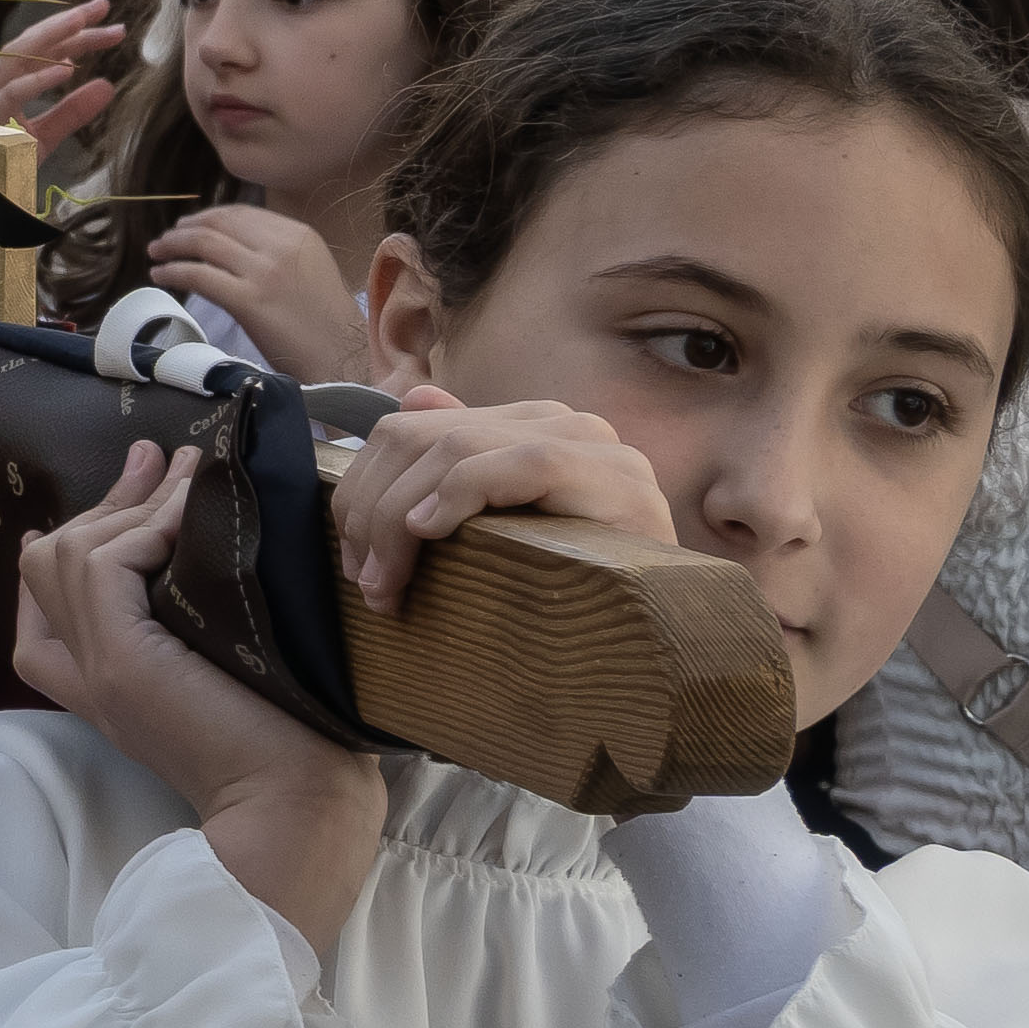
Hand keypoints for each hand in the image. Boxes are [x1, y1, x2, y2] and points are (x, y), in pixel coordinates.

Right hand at [0, 0, 128, 166]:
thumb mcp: (44, 136)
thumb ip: (72, 112)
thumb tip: (108, 86)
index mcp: (2, 84)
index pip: (39, 49)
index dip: (71, 31)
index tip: (104, 17)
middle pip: (31, 43)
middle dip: (66, 22)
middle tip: (102, 6)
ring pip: (17, 57)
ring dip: (51, 37)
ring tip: (83, 23)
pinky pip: (12, 94)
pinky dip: (39, 80)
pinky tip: (67, 69)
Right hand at [11, 442, 385, 951]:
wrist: (294, 802)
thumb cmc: (289, 742)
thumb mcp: (229, 670)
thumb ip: (201, 624)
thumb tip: (209, 543)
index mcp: (99, 685)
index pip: (40, 602)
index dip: (71, 540)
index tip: (132, 497)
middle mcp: (82, 674)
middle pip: (46, 564)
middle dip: (103, 502)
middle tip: (159, 460)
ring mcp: (95, 666)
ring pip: (66, 552)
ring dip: (131, 501)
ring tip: (187, 469)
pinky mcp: (122, 659)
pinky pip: (105, 562)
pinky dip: (146, 522)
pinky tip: (192, 509)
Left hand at [151, 205, 370, 382]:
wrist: (344, 357)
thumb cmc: (326, 322)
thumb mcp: (309, 270)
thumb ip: (276, 252)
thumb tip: (229, 244)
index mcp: (298, 234)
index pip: (242, 214)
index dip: (208, 216)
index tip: (189, 225)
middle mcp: (281, 246)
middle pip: (218, 223)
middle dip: (185, 228)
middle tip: (165, 239)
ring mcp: (264, 272)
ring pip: (204, 244)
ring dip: (172, 245)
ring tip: (156, 253)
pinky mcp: (248, 300)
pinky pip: (198, 276)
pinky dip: (173, 272)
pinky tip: (161, 276)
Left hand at [330, 388, 669, 617]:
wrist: (674, 631)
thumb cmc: (581, 588)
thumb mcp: (502, 534)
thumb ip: (459, 467)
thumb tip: (414, 397)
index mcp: (527, 426)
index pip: (413, 430)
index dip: (364, 491)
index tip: (354, 561)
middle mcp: (560, 422)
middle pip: (422, 438)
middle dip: (372, 511)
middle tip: (367, 583)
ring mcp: (594, 445)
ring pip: (456, 448)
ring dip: (400, 519)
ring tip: (389, 583)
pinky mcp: (617, 478)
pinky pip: (523, 462)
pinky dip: (461, 494)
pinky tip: (430, 534)